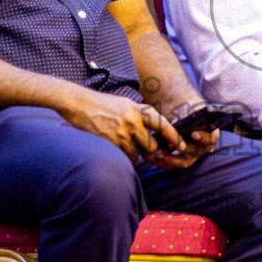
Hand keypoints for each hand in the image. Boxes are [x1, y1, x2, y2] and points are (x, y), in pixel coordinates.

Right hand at [60, 88, 187, 165]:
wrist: (80, 104)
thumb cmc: (103, 105)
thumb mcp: (126, 105)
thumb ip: (140, 119)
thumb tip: (151, 138)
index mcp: (139, 109)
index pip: (162, 125)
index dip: (174, 137)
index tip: (181, 146)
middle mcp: (133, 121)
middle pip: (151, 147)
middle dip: (148, 152)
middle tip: (142, 151)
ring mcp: (122, 133)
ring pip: (136, 154)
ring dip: (131, 154)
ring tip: (119, 143)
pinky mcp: (111, 142)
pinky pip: (122, 157)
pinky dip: (120, 156)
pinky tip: (112, 146)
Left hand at [160, 100, 221, 165]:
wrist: (185, 117)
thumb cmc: (191, 112)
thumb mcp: (193, 109)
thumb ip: (193, 113)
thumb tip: (189, 116)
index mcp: (211, 135)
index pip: (210, 138)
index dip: (203, 137)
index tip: (193, 134)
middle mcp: (204, 148)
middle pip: (194, 152)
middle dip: (181, 148)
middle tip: (169, 144)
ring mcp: (193, 156)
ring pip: (183, 162)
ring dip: (169, 159)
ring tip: (157, 154)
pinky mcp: (180, 160)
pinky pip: (173, 164)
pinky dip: (162, 161)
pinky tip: (152, 156)